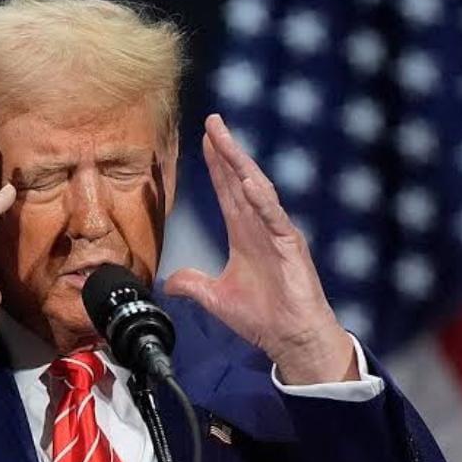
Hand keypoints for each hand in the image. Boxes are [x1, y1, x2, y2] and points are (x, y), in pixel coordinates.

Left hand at [165, 115, 355, 384]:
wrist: (290, 339)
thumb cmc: (263, 317)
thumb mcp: (216, 298)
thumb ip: (193, 284)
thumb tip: (170, 281)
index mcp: (244, 234)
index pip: (227, 191)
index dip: (216, 165)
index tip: (204, 139)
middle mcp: (260, 227)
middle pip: (240, 180)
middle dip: (226, 151)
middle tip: (213, 122)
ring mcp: (277, 233)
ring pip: (257, 190)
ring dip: (240, 164)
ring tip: (225, 139)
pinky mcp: (291, 246)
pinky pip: (274, 217)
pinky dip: (261, 199)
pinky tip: (247, 180)